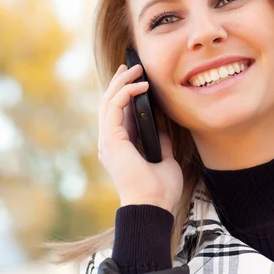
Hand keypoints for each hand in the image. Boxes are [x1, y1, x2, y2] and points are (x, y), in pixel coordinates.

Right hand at [97, 64, 183, 213]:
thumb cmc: (160, 190)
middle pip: (110, 104)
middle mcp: (111, 143)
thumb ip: (160, 144)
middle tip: (133, 67)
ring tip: (136, 69)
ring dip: (122, 82)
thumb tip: (162, 130)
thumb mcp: (165, 160)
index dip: (126, 94)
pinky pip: (115, 107)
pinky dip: (126, 93)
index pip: (120, 114)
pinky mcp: (112, 140)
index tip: (138, 80)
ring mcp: (109, 141)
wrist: (154, 206)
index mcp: (121, 147)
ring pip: (109, 102)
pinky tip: (141, 85)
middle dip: (121, 83)